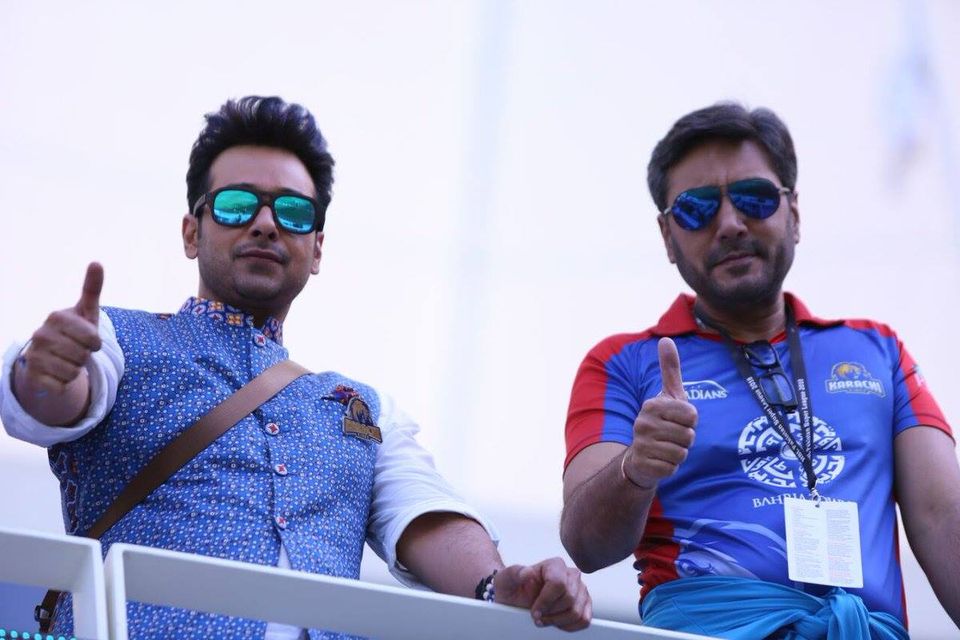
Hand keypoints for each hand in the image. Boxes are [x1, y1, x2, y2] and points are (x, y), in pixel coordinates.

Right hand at [16, 262, 102, 395]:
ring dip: (76, 370)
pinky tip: (57, 374)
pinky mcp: (31, 376)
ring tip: (67, 361)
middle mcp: (40, 334)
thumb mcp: (87, 312)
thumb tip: (96, 262)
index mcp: (56, 316)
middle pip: (83, 355)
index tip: (89, 338)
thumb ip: (92, 289)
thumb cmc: (75, 331)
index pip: (93, 338)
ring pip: (74, 372)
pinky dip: (65, 384)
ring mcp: (33, 355)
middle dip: (86, 356)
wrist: (52, 357)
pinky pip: (62, 386)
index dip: (96, 342)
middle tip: (76, 350)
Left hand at [494, 557, 590, 630]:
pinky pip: (584, 619)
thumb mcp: (506, 579)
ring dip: (558, 621)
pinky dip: (569, 626)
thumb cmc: (513, 586)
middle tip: (538, 616)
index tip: (534, 611)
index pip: (558, 583)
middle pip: (569, 599)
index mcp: (555, 565)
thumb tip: (526, 572)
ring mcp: (580, 590)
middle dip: (551, 613)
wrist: (516, 596)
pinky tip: (556, 622)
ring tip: (545, 619)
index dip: (546, 601)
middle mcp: (571, 575)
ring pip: (577, 612)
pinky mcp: (584, 604)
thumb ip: (514, 573)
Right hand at [622, 337, 696, 489]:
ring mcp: (642, 445)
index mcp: (652, 405)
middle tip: (672, 436)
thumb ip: (669, 369)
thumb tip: (666, 339)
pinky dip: (671, 466)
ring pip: (682, 452)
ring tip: (666, 447)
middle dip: (686, 439)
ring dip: (679, 453)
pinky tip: (660, 460)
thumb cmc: (661, 421)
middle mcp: (643, 423)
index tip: (677, 419)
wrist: (640, 455)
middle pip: (689, 435)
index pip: (691, 414)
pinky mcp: (645, 465)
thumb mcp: (668, 395)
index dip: (690, 420)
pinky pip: (673, 468)